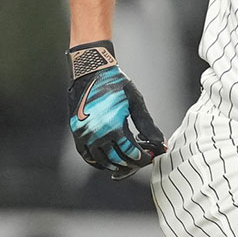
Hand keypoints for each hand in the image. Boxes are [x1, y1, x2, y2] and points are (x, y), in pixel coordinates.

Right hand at [67, 41, 165, 178]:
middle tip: (139, 160)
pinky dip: (97, 162)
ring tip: (125, 163)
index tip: (149, 157)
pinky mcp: (76, 132)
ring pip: (101, 161)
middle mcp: (97, 134)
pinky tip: (107, 161)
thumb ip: (147, 125)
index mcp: (113, 127)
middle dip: (131, 163)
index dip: (142, 158)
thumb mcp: (136, 102)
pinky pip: (86, 155)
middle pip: (117, 159)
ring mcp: (84, 135)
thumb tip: (161, 143)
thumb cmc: (116, 84)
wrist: (91, 71)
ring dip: (114, 165)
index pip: (131, 153)